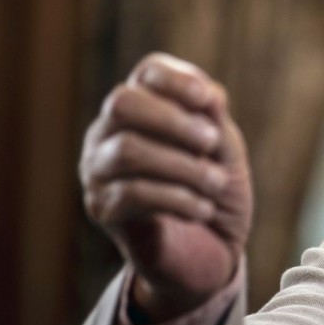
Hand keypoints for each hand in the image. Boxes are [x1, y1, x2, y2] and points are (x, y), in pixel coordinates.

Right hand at [80, 53, 253, 322]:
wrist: (210, 251)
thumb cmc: (213, 190)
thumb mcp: (224, 150)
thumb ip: (213, 119)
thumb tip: (208, 95)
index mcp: (144, 108)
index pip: (148, 72)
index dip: (178, 80)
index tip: (210, 101)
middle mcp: (111, 132)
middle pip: (122, 103)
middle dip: (174, 121)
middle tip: (212, 143)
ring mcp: (99, 170)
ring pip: (127, 149)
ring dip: (183, 165)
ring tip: (216, 184)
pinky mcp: (102, 208)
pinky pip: (133, 193)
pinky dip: (178, 198)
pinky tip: (203, 209)